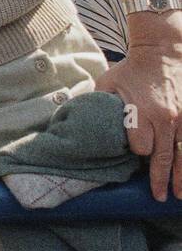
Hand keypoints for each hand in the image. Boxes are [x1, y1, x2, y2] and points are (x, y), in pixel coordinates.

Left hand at [96, 39, 181, 200]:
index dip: (137, 153)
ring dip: (181, 177)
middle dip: (160, 179)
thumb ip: (99, 105)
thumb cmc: (131, 70)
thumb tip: (79, 121)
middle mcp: (165, 118)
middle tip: (158, 197)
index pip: (141, 146)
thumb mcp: (108, 83)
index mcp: (141, 112)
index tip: (134, 154)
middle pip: (164, 156)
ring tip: (178, 195)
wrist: (164, 53)